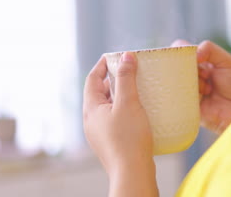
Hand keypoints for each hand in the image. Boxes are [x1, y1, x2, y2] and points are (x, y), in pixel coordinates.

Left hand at [83, 53, 157, 195]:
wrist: (132, 173)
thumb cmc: (129, 138)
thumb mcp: (129, 103)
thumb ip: (126, 79)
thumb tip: (126, 56)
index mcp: (91, 109)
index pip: (92, 79)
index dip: (103, 65)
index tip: (116, 56)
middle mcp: (92, 121)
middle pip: (99, 92)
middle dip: (113, 79)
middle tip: (130, 70)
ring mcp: (100, 133)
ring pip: (108, 106)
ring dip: (120, 94)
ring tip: (137, 88)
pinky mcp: (111, 142)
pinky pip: (115, 118)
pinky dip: (124, 109)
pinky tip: (139, 111)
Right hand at [172, 40, 230, 133]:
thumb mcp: (227, 61)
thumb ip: (210, 50)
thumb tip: (194, 53)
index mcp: (200, 62)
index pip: (182, 50)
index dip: (183, 51)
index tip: (198, 58)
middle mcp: (191, 74)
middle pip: (176, 64)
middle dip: (191, 68)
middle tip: (207, 76)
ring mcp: (187, 89)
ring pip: (177, 79)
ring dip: (194, 83)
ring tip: (208, 90)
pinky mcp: (185, 103)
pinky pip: (177, 96)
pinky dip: (188, 94)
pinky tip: (203, 97)